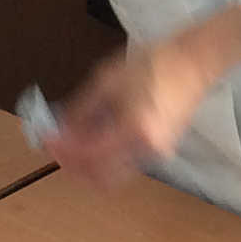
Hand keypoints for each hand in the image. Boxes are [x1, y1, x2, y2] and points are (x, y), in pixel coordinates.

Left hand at [44, 4, 240, 188]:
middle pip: (101, 180)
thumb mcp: (106, 80)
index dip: (62, 150)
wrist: (194, 61)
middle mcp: (147, 150)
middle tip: (57, 147)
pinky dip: (104, 158)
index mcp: (134, 131)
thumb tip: (59, 128)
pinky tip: (93, 137)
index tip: (45, 139)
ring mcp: (156, 153)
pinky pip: (125, 164)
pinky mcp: (159, 150)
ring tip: (73, 140)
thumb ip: (80, 109)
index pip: (88, 156)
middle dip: (74, 167)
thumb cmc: (154, 63)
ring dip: (88, 165)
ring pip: (113, 176)